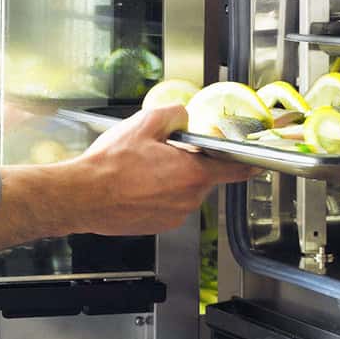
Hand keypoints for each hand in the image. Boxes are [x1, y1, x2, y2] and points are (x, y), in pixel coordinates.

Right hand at [0, 103, 257, 254]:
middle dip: (188, 163)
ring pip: (183, 191)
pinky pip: (168, 204)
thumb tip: (183, 113)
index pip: (234, 170)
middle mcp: (189, 199)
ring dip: (171, 179)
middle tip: (161, 151)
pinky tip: (135, 184)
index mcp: (193, 174)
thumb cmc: (110, 165)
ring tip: (141, 169)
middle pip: (203, 177)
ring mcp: (174, 215)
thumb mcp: (144, 124)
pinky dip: (157, 194)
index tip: (256, 161)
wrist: (83, 196)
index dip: (247, 163)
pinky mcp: (158, 225)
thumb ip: (173, 113)